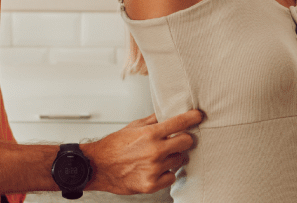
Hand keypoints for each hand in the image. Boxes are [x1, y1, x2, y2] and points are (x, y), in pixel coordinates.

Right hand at [82, 109, 202, 194]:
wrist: (97, 166)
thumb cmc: (113, 146)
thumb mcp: (132, 127)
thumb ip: (152, 120)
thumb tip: (167, 112)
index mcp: (150, 134)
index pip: (180, 122)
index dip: (193, 117)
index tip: (198, 116)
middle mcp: (154, 151)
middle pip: (187, 142)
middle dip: (184, 140)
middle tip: (178, 140)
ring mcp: (154, 169)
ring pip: (179, 160)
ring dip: (173, 157)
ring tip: (158, 157)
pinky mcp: (152, 184)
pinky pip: (171, 177)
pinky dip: (166, 174)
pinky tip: (156, 169)